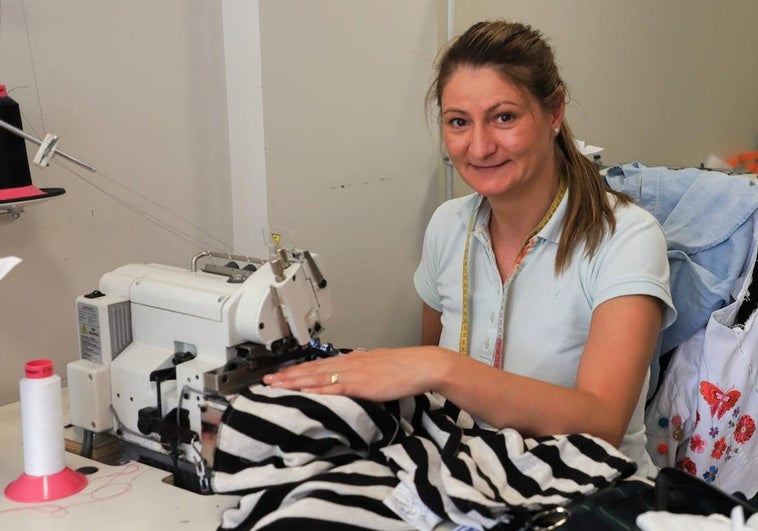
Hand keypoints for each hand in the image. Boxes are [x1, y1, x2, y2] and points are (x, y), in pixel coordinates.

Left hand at [262, 346, 450, 401]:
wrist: (421, 365)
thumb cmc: (403, 369)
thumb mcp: (377, 367)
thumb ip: (361, 372)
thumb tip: (349, 377)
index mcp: (352, 359)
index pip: (318, 365)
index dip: (297, 370)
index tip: (280, 374)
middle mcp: (348, 362)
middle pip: (311, 369)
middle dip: (287, 375)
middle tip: (266, 380)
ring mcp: (353, 372)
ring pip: (317, 376)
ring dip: (294, 381)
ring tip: (276, 385)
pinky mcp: (361, 384)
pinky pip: (334, 387)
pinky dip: (316, 388)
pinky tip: (303, 390)